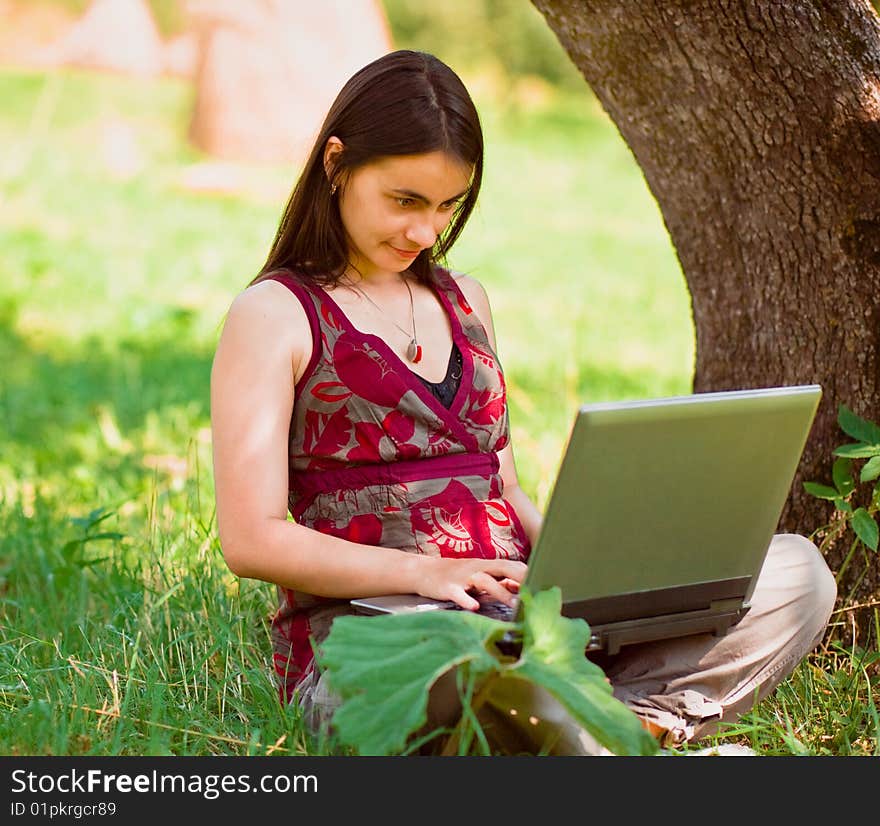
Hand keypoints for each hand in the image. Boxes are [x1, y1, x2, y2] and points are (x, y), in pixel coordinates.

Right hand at [412, 556, 526, 611]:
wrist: (424, 571)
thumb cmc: (458, 576)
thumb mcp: (481, 576)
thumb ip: (501, 582)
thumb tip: (524, 588)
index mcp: (487, 566)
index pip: (512, 566)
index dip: (528, 574)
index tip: (545, 585)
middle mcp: (478, 568)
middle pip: (503, 567)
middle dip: (520, 578)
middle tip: (535, 592)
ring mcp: (463, 577)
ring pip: (484, 580)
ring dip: (500, 592)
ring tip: (514, 606)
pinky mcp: (448, 587)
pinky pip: (458, 593)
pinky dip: (466, 599)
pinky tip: (474, 607)